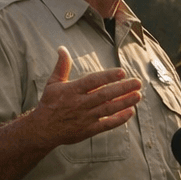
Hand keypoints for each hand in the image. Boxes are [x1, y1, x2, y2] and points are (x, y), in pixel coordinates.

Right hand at [25, 46, 141, 148]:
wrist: (42, 130)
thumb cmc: (49, 104)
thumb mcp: (53, 83)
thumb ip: (62, 66)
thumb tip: (62, 48)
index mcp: (72, 90)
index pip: (92, 81)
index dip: (107, 77)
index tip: (122, 72)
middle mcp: (79, 104)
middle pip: (104, 95)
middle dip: (122, 89)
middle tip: (138, 82)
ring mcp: (85, 118)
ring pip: (108, 109)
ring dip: (124, 102)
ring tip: (138, 96)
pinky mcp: (88, 130)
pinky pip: (106, 125)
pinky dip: (119, 119)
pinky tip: (130, 112)